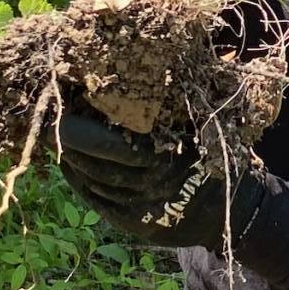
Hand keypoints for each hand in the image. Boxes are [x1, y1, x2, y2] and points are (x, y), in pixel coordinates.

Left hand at [55, 104, 251, 249]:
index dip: (84, 128)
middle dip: (70, 140)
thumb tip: (140, 66)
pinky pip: (95, 200)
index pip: (111, 144)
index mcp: (166, 156)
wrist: (232, 211)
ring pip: (92, 181)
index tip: (70, 103)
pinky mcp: (133, 223)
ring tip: (60, 135)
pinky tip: (69, 162)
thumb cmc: (216, 157)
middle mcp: (151, 184)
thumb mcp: (202, 127)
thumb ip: (173, 105)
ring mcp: (140, 207)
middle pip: (95, 162)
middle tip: (56, 115)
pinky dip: (77, 180)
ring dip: (70, 158)